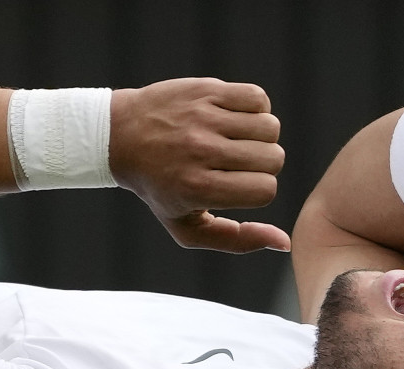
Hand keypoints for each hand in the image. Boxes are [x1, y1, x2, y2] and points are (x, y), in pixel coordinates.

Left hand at [109, 78, 288, 252]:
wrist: (119, 136)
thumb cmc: (160, 188)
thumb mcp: (187, 228)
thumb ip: (236, 240)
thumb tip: (284, 243)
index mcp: (198, 188)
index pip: (265, 190)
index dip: (259, 190)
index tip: (239, 186)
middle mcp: (201, 152)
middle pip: (273, 158)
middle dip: (264, 164)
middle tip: (238, 163)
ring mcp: (203, 118)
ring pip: (270, 127)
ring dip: (262, 136)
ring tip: (238, 140)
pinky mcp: (205, 90)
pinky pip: (257, 98)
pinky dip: (255, 109)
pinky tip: (235, 119)